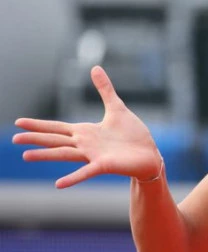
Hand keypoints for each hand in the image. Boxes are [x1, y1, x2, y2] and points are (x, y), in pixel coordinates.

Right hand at [13, 66, 161, 188]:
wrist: (149, 154)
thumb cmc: (132, 135)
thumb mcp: (117, 108)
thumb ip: (104, 89)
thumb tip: (95, 67)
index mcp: (86, 132)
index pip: (57, 127)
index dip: (39, 125)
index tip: (19, 122)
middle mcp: (85, 144)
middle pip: (55, 140)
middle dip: (35, 138)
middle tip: (14, 139)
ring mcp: (93, 155)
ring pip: (65, 154)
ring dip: (46, 155)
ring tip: (26, 156)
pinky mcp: (104, 165)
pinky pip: (86, 172)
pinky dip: (72, 178)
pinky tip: (58, 184)